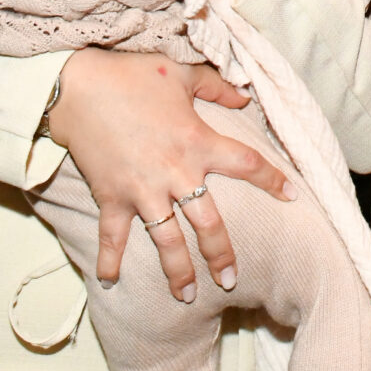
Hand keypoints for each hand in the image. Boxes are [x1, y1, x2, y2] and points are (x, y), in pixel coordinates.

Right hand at [48, 47, 293, 300]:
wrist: (79, 86)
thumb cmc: (132, 75)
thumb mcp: (180, 74)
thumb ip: (216, 85)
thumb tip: (244, 95)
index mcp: (198, 142)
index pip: (247, 163)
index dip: (272, 179)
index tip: (292, 195)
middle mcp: (176, 173)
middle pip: (209, 222)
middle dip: (222, 254)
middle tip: (232, 280)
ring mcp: (143, 190)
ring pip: (168, 240)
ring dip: (178, 271)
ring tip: (188, 296)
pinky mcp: (112, 197)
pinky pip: (113, 235)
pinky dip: (110, 259)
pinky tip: (110, 281)